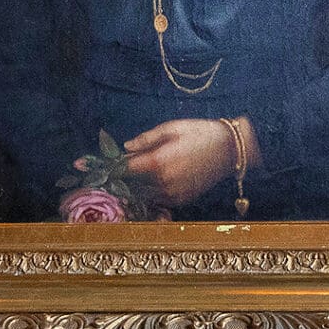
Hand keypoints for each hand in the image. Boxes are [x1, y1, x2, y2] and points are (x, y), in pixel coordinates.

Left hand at [121, 117, 253, 206]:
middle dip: (123, 177)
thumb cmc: (200, 133)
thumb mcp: (171, 128)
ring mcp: (173, 194)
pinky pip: (158, 200)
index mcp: (158, 162)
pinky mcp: (182, 200)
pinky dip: (152, 192)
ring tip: (138, 173)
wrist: (230, 149)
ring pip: (143, 194)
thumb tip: (126, 148)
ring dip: (137, 186)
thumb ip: (146, 140)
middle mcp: (163, 182)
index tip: (98, 162)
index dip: (112, 165)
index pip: (124, 169)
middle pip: (131, 184)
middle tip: (117, 167)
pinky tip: (156, 180)